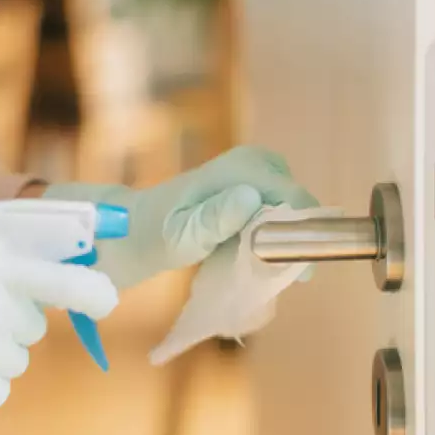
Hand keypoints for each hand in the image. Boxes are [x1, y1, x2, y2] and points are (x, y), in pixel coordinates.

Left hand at [45, 146, 317, 288]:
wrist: (131, 231)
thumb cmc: (152, 237)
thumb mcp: (180, 236)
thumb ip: (214, 219)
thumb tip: (249, 198)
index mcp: (241, 169)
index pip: (296, 199)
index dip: (304, 234)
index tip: (298, 272)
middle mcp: (251, 162)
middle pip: (298, 203)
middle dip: (296, 237)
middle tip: (281, 273)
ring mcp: (251, 172)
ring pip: (291, 208)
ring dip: (286, 238)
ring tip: (269, 267)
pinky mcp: (247, 185)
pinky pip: (278, 210)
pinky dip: (274, 234)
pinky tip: (260, 256)